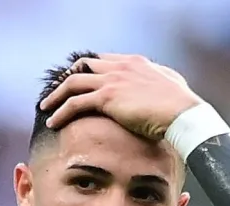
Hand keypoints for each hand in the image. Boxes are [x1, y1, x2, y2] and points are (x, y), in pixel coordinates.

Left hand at [39, 53, 202, 140]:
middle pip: (84, 66)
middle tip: (58, 92)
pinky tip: (53, 122)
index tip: (79, 81)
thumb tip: (161, 87)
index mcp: (135, 63)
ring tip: (46, 107)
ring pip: (73, 83)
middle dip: (68, 78)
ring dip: (57, 95)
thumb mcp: (171, 86)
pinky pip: (75, 103)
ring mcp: (112, 80)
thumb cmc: (182, 107)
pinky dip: (61, 111)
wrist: (183, 114)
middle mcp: (121, 66)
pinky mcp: (107, 97)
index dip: (88, 70)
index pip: (104, 60)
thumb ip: (160, 81)